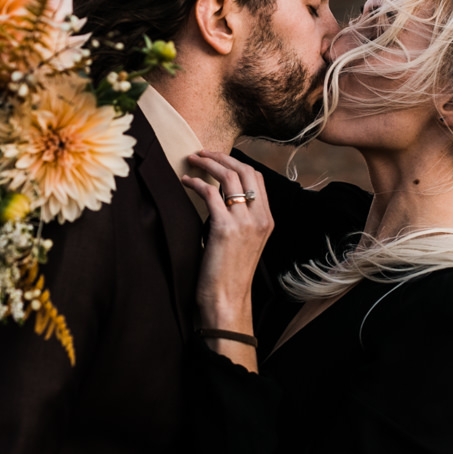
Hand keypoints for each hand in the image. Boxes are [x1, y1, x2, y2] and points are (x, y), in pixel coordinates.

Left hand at [181, 151, 273, 369]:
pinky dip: (196, 182)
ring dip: (208, 163)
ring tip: (192, 160)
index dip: (236, 163)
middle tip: (202, 153)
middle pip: (245, 171)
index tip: (217, 159)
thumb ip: (239, 220)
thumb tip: (220, 198)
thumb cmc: (228, 275)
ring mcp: (245, 222)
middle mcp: (260, 218)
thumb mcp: (243, 243)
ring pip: (229, 177)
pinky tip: (185, 182)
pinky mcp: (225, 229)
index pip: (257, 177)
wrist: (226, 301)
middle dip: (222, 157)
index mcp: (267, 220)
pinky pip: (211, 194)